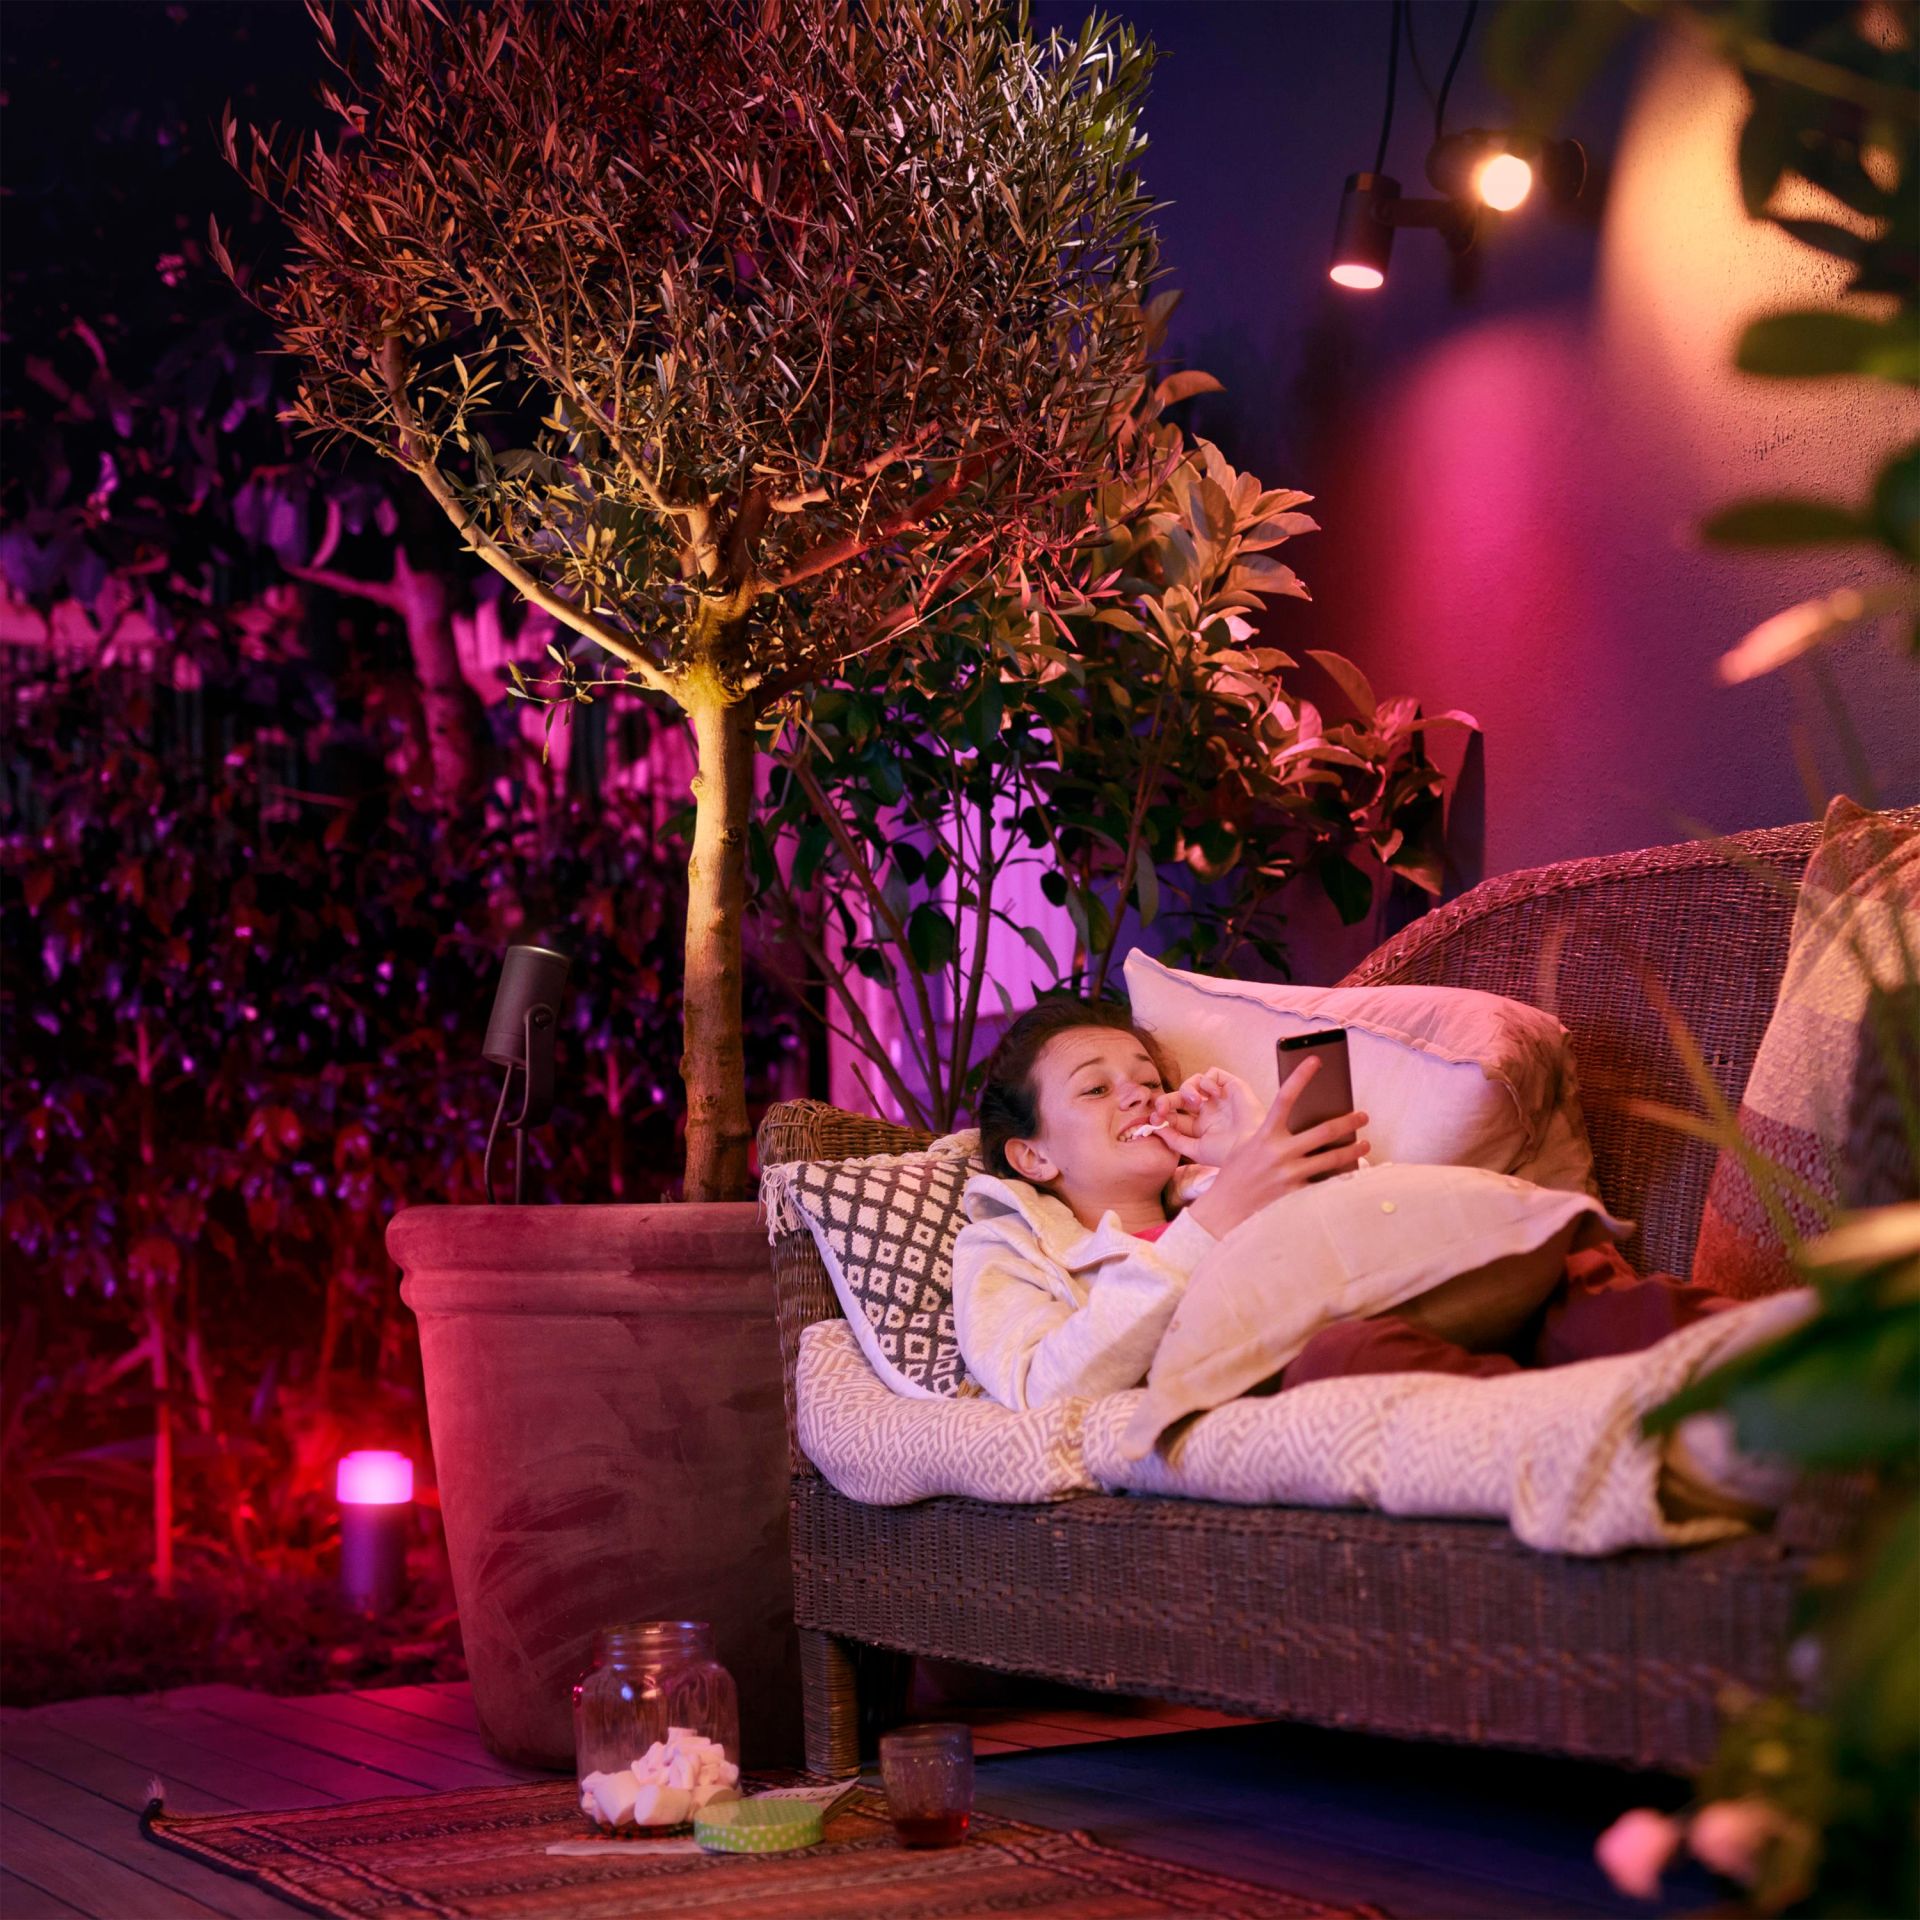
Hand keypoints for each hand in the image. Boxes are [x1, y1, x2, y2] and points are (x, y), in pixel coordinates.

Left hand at [1148, 1068, 1264, 1166]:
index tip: (1154, 1118)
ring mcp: (1219, 1098)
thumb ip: (1174, 1140)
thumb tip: (1155, 1128)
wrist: (1250, 1147)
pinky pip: (1212, 1074)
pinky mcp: (1231, 1086)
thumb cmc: (1226, 1153)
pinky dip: (1207, 1081)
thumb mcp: (1195, 1149)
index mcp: (1199, 1127)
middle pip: (1180, 1098)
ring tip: (1195, 1102)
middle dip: (1168, 1100)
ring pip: (1193, 1083)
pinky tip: (1212, 1094)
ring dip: (1187, 1089)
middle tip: (1162, 1107)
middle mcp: (1208, 1111)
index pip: (1175, 1115)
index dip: (1162, 1115)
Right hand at [1185, 1057, 1368, 1239]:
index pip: (1285, 1097)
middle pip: (1323, 1130)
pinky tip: (1352, 1176)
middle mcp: (1279, 1152)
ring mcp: (1288, 1174)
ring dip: (1353, 1150)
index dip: (1300, 1076)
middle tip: (1363, 1115)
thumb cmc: (1236, 1174)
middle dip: (1349, 1121)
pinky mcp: (1295, 1195)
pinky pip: (1325, 1184)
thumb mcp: (1245, 1145)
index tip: (1316, 1060)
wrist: (1225, 1209)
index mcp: (1265, 1134)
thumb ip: (1268, 1132)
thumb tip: (1297, 1119)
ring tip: (1364, 1144)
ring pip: (1332, 1158)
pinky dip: (1340, 1179)